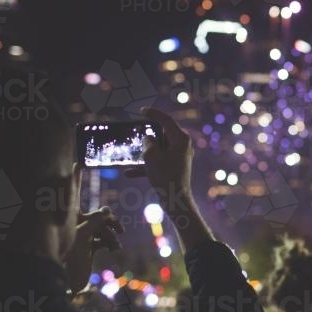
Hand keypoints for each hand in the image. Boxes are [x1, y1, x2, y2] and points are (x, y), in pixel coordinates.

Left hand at [64, 206, 123, 293]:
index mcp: (74, 222)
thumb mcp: (83, 234)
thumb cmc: (70, 254)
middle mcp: (80, 228)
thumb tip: (107, 209)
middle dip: (112, 226)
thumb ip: (94, 220)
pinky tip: (113, 250)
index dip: (106, 214)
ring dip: (112, 237)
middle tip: (121, 231)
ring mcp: (85, 238)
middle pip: (101, 220)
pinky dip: (110, 244)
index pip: (94, 212)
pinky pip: (104, 242)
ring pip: (104, 231)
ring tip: (115, 248)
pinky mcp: (90, 249)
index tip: (114, 219)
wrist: (65, 279)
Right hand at [126, 107, 213, 250]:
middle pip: (162, 134)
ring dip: (145, 153)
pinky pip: (159, 162)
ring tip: (131, 154)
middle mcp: (182, 146)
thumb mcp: (151, 156)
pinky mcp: (175, 168)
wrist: (175, 201)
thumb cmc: (165, 176)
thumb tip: (149, 138)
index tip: (141, 110)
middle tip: (135, 132)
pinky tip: (129, 173)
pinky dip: (146, 166)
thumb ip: (148, 143)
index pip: (166, 120)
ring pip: (159, 149)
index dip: (153, 113)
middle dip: (147, 135)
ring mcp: (179, 157)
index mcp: (180, 139)